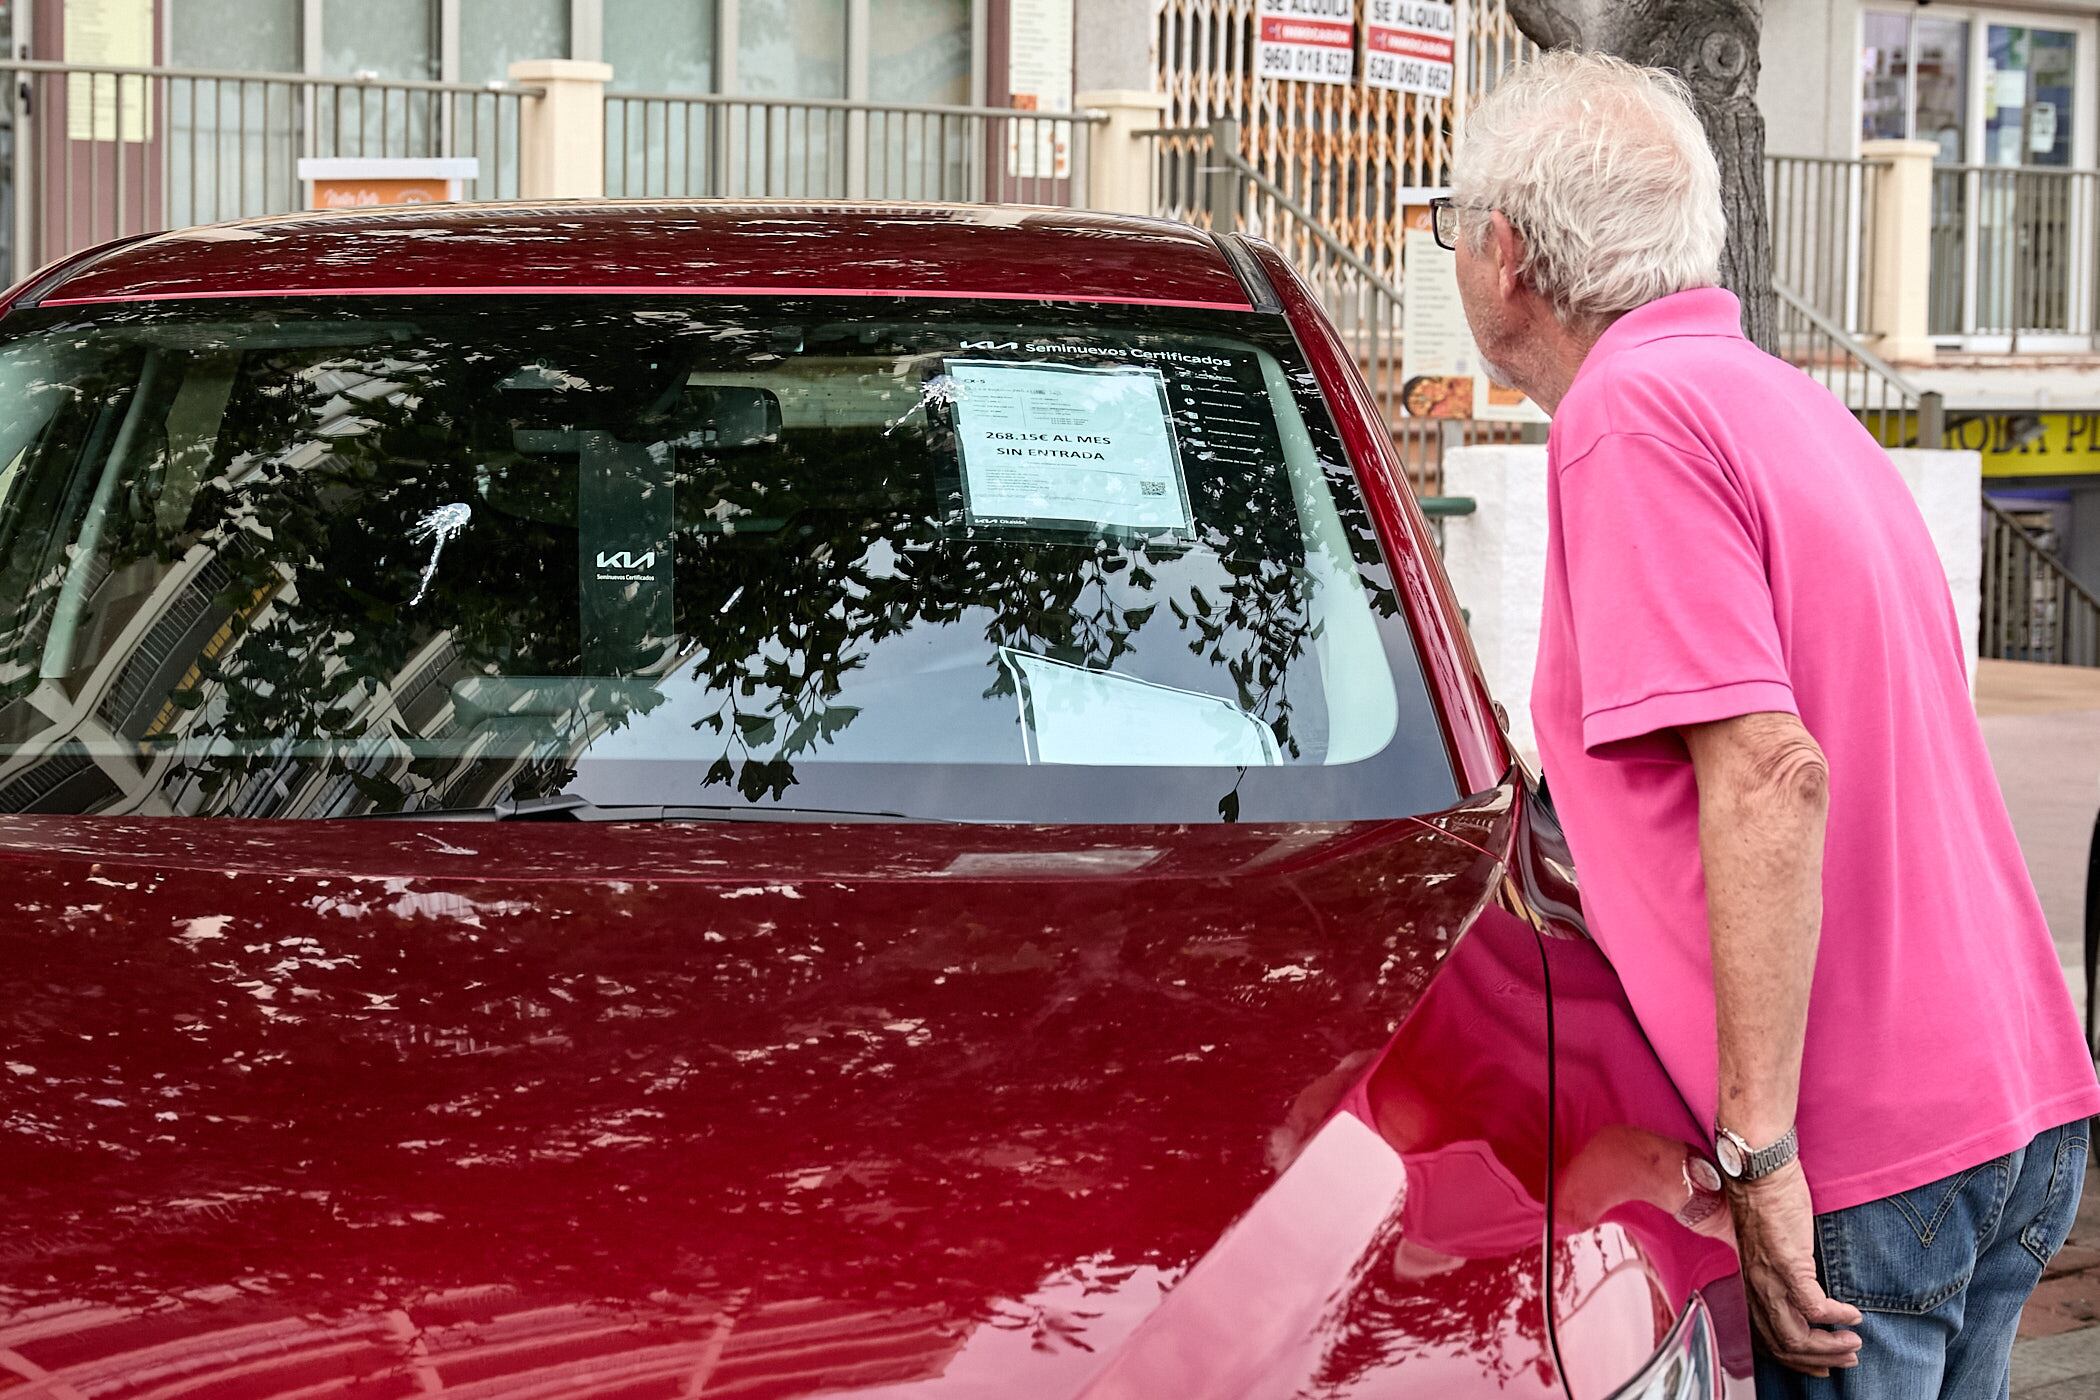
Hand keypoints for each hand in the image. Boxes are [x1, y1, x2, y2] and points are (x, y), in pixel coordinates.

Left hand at [1728, 1159, 1863, 1375]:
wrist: (1759, 1172)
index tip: (1822, 1365)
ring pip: (1797, 1336)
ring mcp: (1769, 1279)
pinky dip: (1837, 1317)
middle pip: (1784, 1345)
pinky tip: (1853, 1315)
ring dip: (1831, 1346)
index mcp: (1752, 1286)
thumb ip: (1780, 1275)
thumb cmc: (1768, 1204)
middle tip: (1848, 1358)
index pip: (1769, 1340)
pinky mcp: (1787, 1264)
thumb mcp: (1769, 1249)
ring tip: (1854, 1343)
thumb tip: (1804, 1295)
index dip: (1798, 1360)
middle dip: (1820, 1359)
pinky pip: (1814, 1307)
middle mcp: (1756, 1288)